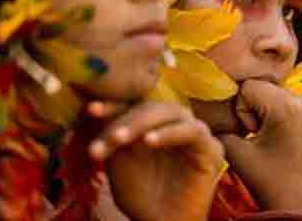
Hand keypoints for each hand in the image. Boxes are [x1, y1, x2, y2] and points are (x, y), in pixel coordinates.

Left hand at [88, 101, 223, 220]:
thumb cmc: (141, 196)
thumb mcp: (119, 164)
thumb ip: (113, 137)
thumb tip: (96, 111)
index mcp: (151, 123)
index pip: (133, 105)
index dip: (113, 105)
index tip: (91, 110)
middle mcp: (173, 122)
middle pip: (149, 106)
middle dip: (124, 120)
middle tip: (106, 138)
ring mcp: (192, 131)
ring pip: (169, 112)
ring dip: (141, 122)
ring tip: (119, 138)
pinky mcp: (210, 146)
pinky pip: (192, 130)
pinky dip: (169, 133)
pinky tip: (149, 141)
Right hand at [218, 80, 301, 215]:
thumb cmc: (269, 183)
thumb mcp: (237, 153)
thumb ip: (221, 127)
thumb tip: (214, 112)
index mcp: (287, 107)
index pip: (250, 87)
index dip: (242, 110)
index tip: (251, 134)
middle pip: (271, 90)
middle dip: (260, 111)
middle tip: (263, 141)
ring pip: (288, 99)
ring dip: (277, 115)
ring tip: (279, 145)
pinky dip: (295, 123)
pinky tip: (293, 146)